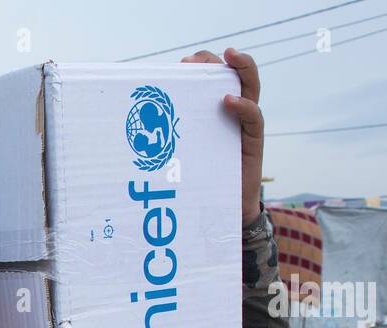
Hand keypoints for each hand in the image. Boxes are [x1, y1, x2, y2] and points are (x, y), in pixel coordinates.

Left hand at [182, 47, 263, 227]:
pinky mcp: (253, 142)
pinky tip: (228, 100)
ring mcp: (245, 125)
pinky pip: (253, 118)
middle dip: (216, 61)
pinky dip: (243, 106)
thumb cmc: (196, 181)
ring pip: (250, 87)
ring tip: (230, 57)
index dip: (201, 66)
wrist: (221, 210)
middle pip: (231, 75)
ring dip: (242, 67)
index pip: (211, 79)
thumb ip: (168, 138)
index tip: (181, 63)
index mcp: (213, 112)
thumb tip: (133, 129)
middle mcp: (232, 113)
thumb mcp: (179, 154)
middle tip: (195, 59)